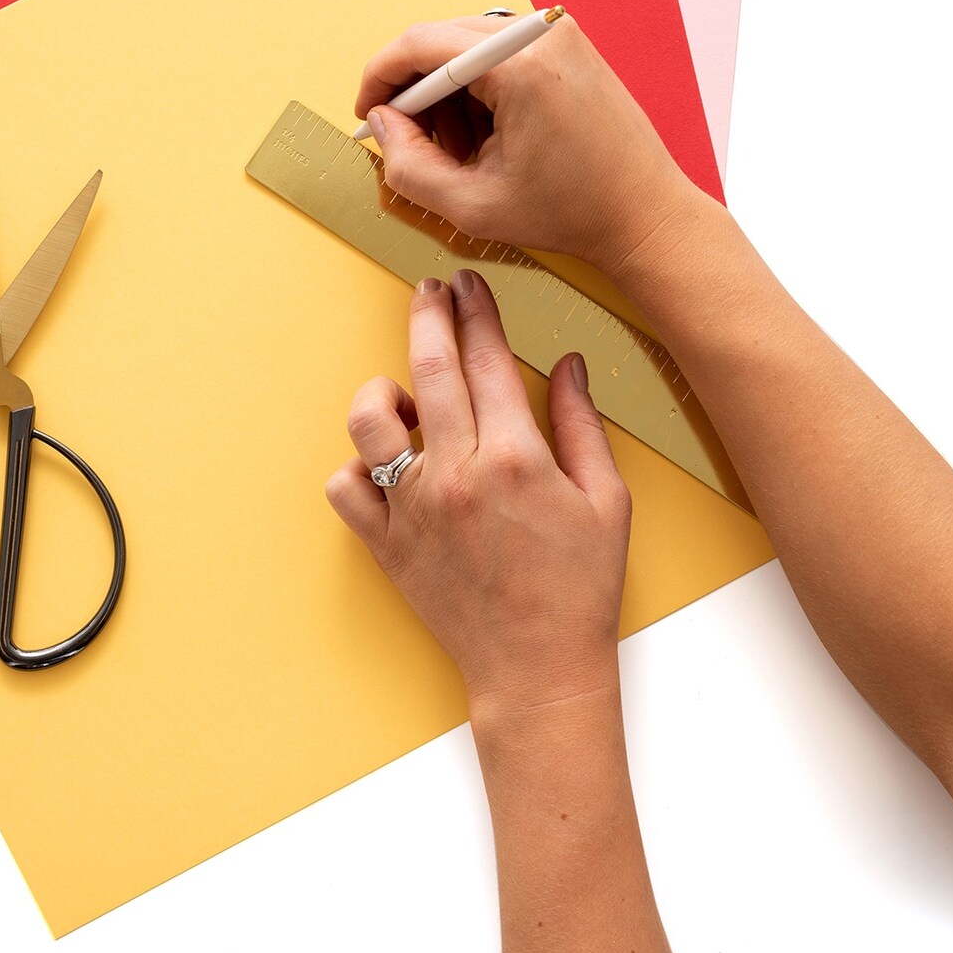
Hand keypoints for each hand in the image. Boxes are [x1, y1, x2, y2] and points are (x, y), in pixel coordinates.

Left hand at [324, 268, 632, 715]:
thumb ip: (581, 424)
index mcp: (514, 458)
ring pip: (369, 422)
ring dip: (383, 393)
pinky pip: (346, 488)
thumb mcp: (606, 501)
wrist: (537, 669)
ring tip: (406, 395)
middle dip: (429, 315)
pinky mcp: (385, 544)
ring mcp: (412, 509)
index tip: (469, 283)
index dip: (477, 310)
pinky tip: (387, 464)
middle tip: (431, 292)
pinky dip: (358, 467)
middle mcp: (455, 474)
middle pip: (428, 368)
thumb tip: (567, 364)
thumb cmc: (579, 587)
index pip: (486, 359)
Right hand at [354, 11, 698, 274]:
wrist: (644, 214)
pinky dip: (479, 89)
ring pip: (466, 46)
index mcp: (519, 65)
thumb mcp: (472, 206)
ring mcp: (558, 32)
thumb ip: (408, 166)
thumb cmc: (573, 212)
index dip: (380, 80)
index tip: (368, 115)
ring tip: (464, 152)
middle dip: (416, 93)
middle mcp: (541, 32)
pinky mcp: (566, 43)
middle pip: (441, 40)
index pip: (420, 45)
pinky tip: (490, 136)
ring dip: (448, 94)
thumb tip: (384, 126)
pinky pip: (498, 51)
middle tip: (414, 145)